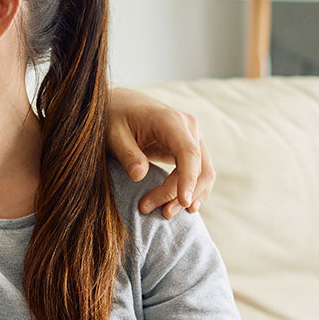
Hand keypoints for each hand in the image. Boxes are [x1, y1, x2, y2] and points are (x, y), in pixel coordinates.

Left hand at [107, 87, 215, 218]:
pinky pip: (200, 172)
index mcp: (170, 120)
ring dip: (190, 196)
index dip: (188, 179)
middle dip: (182, 193)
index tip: (184, 203)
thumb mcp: (114, 135)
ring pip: (204, 173)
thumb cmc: (115, 118)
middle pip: (199, 167)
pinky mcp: (191, 148)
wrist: (122, 106)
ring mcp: (193, 137)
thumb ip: (127, 154)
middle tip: (158, 213)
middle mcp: (189, 127)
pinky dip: (193, 190)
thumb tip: (138, 176)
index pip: (188, 152)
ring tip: (165, 213)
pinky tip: (181, 205)